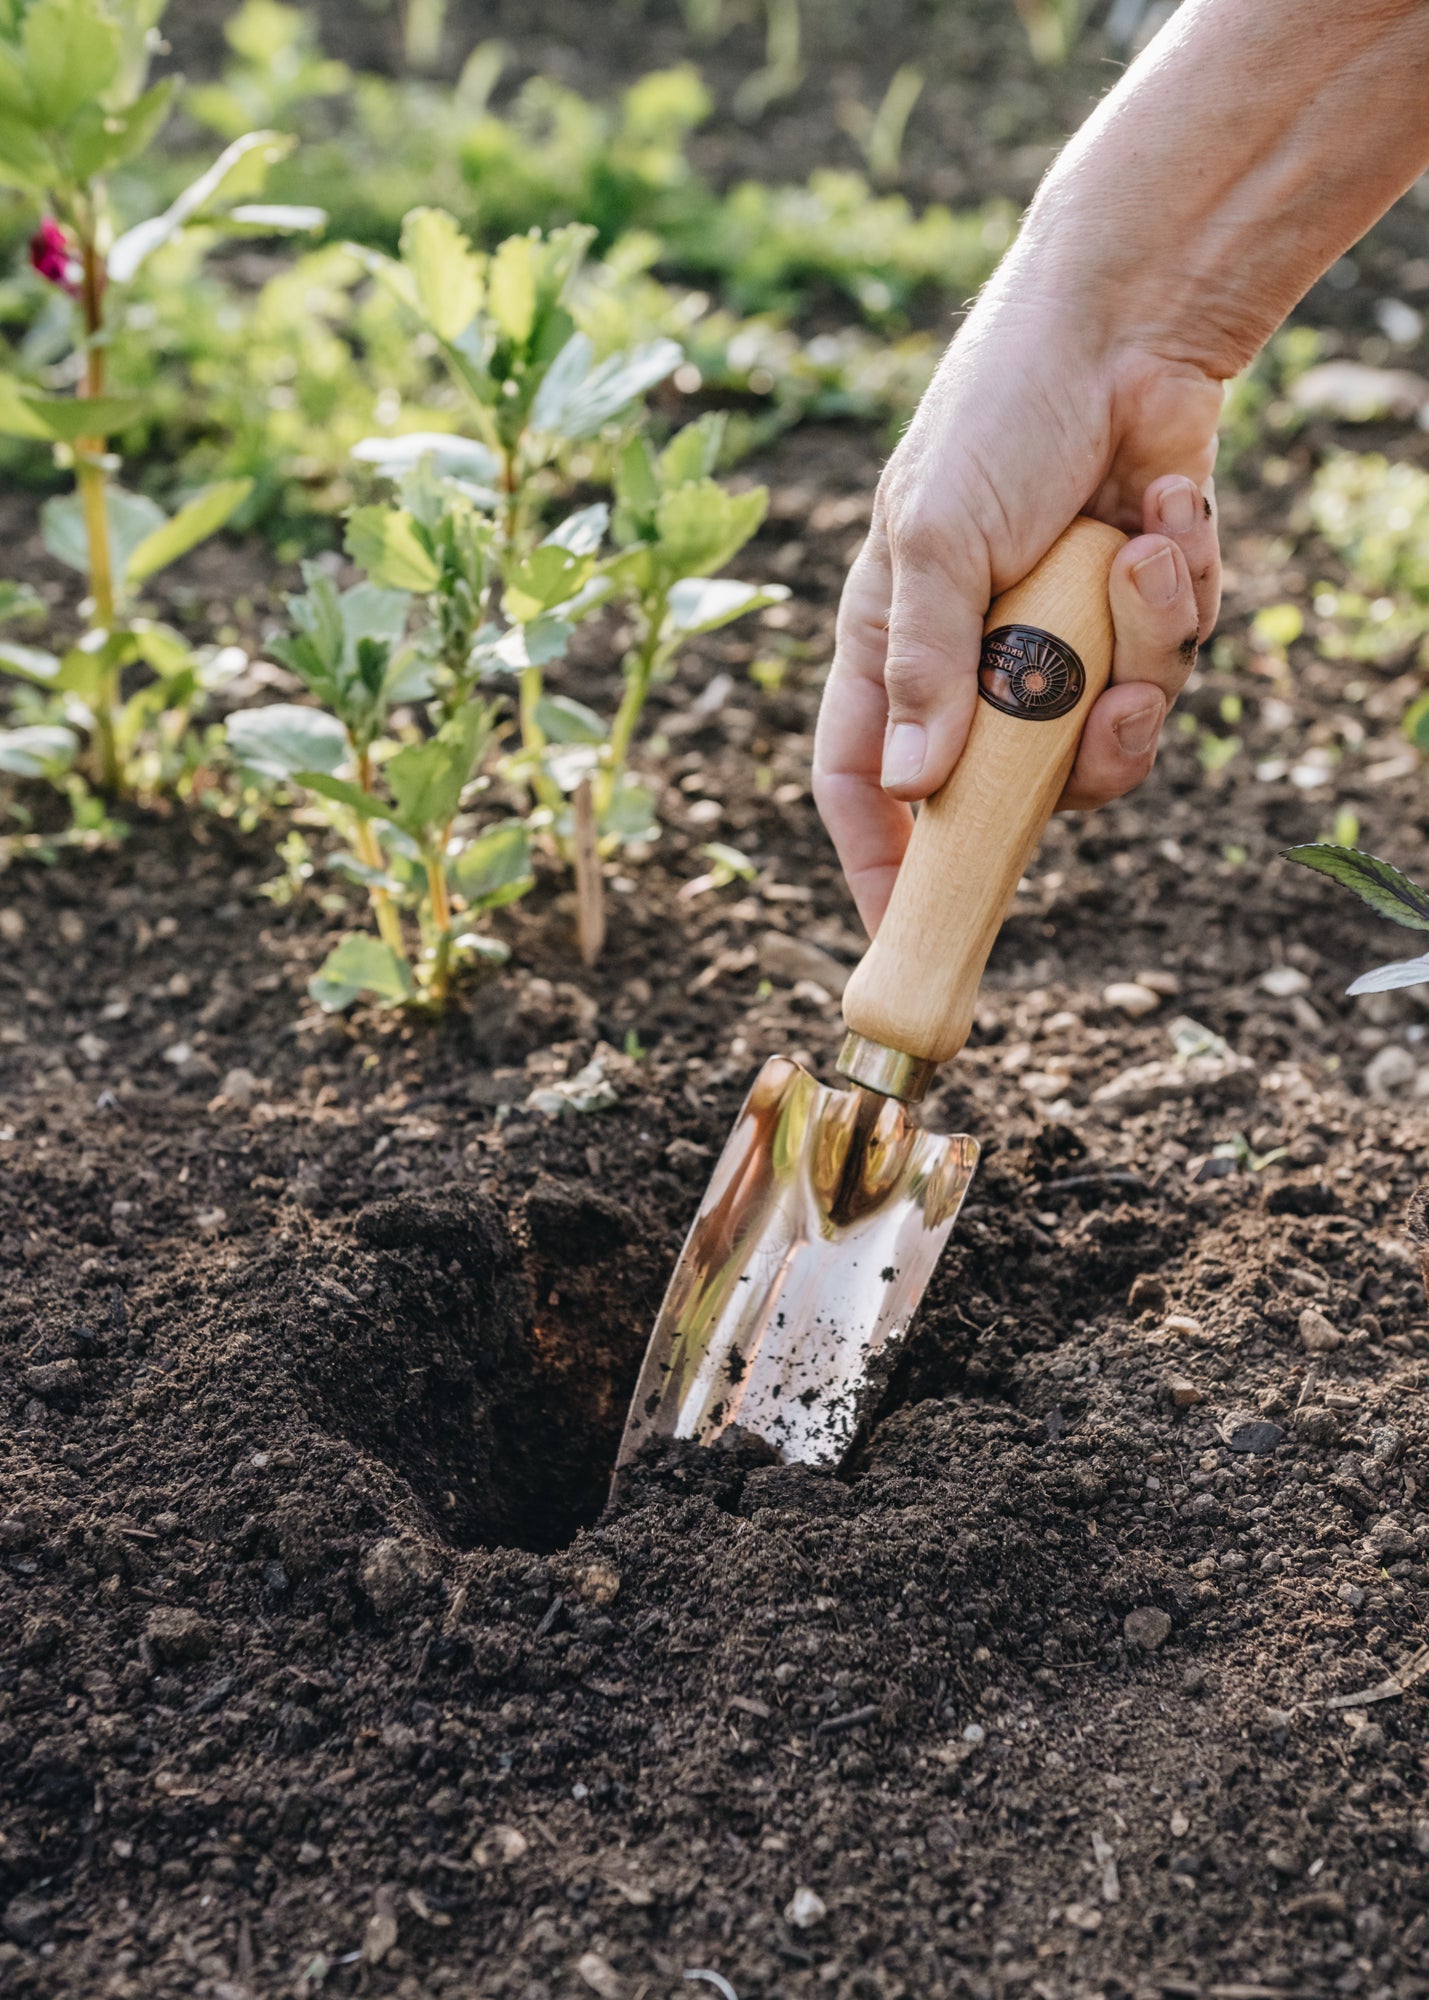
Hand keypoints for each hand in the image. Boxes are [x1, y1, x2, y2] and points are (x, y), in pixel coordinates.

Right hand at [812, 309, 1222, 933]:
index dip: (878, 863)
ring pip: (1106, 743)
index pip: (863, 784)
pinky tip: (1166, 515)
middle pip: (1004, 791)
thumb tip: (917, 792)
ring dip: (1140, 658)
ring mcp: (1061, 650)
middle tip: (1093, 713)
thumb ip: (929, 666)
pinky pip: (1170, 671)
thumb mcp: (936, 536)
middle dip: (1061, 762)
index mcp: (894, 644)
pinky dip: (1179, 599)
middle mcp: (975, 664)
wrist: (1128, 320)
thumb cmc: (997, 413)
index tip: (902, 929)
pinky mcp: (1138, 624)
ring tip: (1138, 560)